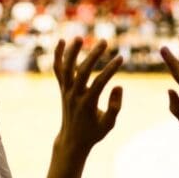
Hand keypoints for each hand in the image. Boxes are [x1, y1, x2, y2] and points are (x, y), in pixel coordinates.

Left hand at [53, 38, 122, 155]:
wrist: (72, 140)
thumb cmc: (93, 132)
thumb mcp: (109, 124)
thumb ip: (115, 106)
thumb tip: (118, 86)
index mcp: (87, 105)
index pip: (99, 83)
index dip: (110, 70)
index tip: (121, 58)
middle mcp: (74, 96)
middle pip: (82, 72)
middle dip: (93, 56)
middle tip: (104, 41)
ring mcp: (66, 91)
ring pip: (66, 68)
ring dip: (72, 52)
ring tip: (80, 37)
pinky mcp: (62, 88)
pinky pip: (58, 70)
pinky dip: (58, 56)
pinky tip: (61, 41)